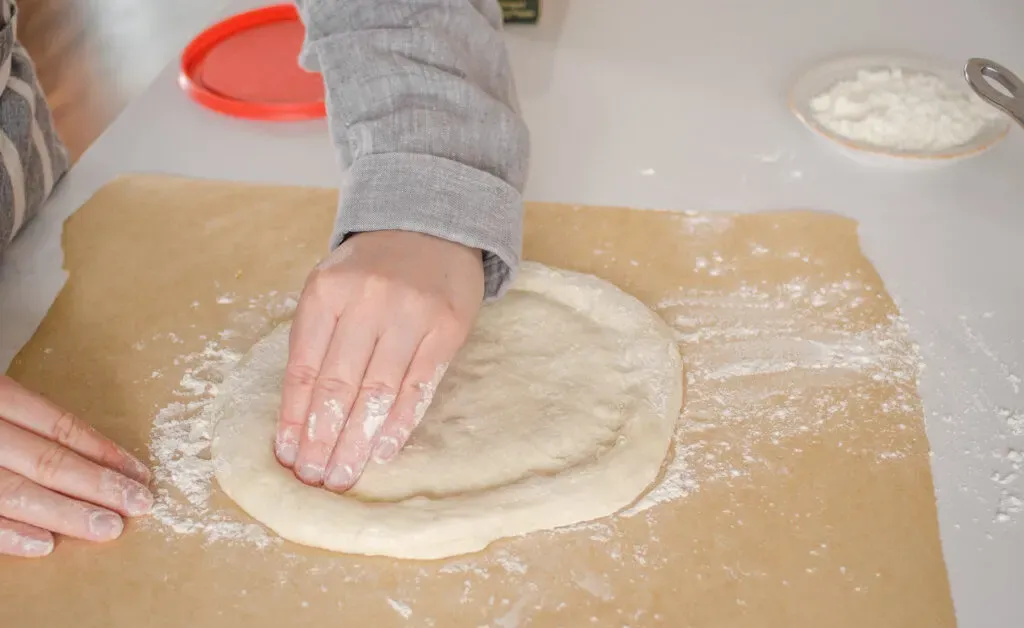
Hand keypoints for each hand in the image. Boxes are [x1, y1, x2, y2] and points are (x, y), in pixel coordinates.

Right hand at [0, 376, 152, 557]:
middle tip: (140, 504)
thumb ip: (28, 422)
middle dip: (98, 485)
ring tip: (108, 528)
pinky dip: (10, 534)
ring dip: (66, 513)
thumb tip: (94, 457)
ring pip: (15, 492)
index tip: (141, 473)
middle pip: (46, 460)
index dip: (103, 451)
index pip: (59, 426)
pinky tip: (45, 544)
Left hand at [275, 230, 483, 491]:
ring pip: (378, 392)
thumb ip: (315, 337)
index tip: (287, 455)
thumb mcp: (331, 286)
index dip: (294, 417)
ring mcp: (411, 315)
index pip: (304, 367)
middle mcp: (368, 301)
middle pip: (339, 385)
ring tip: (343, 474)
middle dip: (323, 439)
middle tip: (313, 478)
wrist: (432, 227)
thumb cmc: (372, 267)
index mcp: (327, 291)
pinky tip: (382, 451)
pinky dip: (399, 424)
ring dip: (357, 441)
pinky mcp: (446, 330)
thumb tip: (299, 413)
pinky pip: (419, 387)